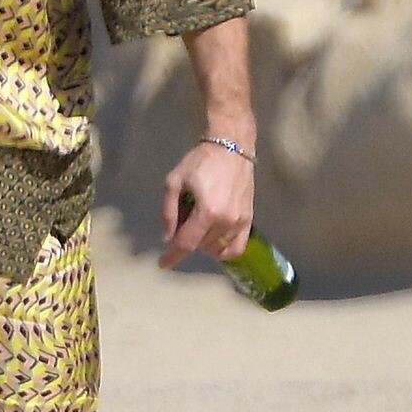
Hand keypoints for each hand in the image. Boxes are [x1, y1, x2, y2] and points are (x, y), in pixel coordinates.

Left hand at [159, 140, 254, 269]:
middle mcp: (226, 221)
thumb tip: (167, 238)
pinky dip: (223, 251)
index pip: (186, 243)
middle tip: (182, 219)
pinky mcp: (249, 220)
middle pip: (200, 245)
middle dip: (186, 239)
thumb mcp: (174, 181)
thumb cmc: (200, 161)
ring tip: (196, 222)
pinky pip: (236, 248)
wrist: (231, 147)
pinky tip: (213, 243)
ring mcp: (240, 223)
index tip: (162, 264)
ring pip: (216, 248)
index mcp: (207, 212)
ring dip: (202, 243)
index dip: (172, 256)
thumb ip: (169, 212)